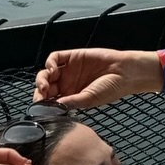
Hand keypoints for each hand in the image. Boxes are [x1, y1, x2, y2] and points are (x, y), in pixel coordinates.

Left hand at [34, 49, 157, 108]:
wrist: (124, 72)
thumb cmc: (111, 88)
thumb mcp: (89, 99)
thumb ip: (71, 102)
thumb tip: (52, 107)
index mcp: (70, 97)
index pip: (49, 100)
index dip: (42, 103)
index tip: (40, 107)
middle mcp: (67, 83)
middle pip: (45, 87)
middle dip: (40, 91)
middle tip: (42, 95)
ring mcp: (68, 69)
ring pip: (47, 72)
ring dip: (42, 78)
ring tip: (45, 85)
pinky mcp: (72, 56)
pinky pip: (55, 58)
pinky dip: (50, 63)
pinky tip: (53, 69)